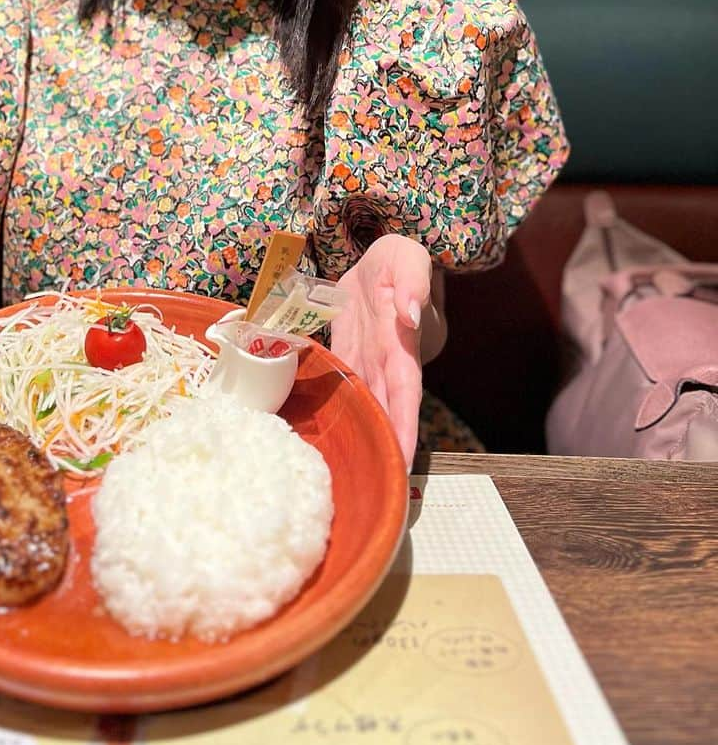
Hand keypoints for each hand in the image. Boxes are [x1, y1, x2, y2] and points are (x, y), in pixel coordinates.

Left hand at [331, 234, 432, 467]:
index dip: (405, 425)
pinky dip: (343, 413)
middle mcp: (387, 360)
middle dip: (387, 448)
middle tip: (380, 486)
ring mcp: (368, 361)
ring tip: (356, 475)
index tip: (406, 460)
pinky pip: (345, 388)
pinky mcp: (350, 356)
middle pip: (388, 410)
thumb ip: (413, 283)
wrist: (380, 258)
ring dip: (365, 437)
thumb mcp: (408, 259)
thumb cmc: (398, 258)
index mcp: (401, 342)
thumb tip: (411, 314)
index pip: (406, 392)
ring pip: (367, 405)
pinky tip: (331, 439)